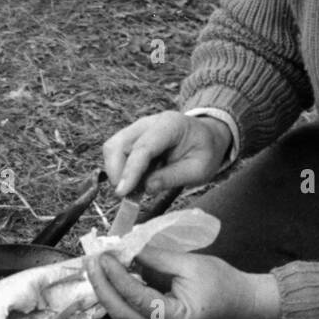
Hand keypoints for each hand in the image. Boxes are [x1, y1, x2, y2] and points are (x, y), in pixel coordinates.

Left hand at [85, 246, 280, 318]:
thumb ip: (156, 258)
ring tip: (95, 263)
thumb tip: (127, 247)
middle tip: (90, 259)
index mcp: (172, 318)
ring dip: (105, 288)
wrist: (240, 302)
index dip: (116, 276)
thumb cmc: (222, 283)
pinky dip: (116, 290)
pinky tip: (109, 272)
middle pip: (119, 311)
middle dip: (100, 285)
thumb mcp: (190, 264)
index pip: (135, 297)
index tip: (104, 255)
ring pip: (120, 312)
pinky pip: (129, 308)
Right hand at [102, 111, 231, 198]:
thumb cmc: (205, 152)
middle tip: (128, 195)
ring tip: (133, 189)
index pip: (143, 147)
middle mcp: (149, 123)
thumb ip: (173, 177)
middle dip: (117, 173)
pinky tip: (134, 182)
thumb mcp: (198, 169)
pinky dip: (119, 171)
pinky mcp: (131, 138)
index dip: (130, 171)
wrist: (206, 137)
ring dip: (116, 173)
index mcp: (171, 125)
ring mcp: (137, 129)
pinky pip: (115, 153)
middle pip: (118, 144)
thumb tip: (147, 187)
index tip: (122, 193)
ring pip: (112, 148)